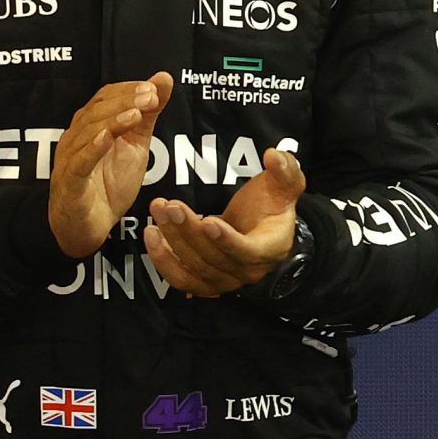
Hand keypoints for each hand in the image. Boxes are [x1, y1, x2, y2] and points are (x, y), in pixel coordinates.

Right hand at [46, 72, 170, 259]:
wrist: (92, 226)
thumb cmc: (109, 183)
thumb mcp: (136, 144)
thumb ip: (149, 112)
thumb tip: (164, 77)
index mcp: (91, 125)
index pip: (105, 97)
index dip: (128, 90)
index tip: (153, 88)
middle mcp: (77, 138)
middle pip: (97, 111)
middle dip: (124, 101)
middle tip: (149, 97)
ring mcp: (70, 160)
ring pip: (87, 133)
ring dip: (112, 121)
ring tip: (136, 114)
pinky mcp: (70, 184)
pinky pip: (78, 164)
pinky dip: (92, 149)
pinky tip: (107, 138)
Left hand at [143, 149, 306, 297]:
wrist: (261, 228)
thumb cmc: (272, 204)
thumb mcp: (284, 183)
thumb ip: (285, 168)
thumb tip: (273, 154)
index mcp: (270, 248)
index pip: (248, 251)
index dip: (227, 240)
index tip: (208, 221)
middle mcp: (248, 271)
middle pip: (214, 257)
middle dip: (188, 231)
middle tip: (170, 206)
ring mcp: (226, 281)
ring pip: (194, 267)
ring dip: (172, 241)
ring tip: (158, 213)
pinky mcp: (205, 284)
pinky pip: (181, 279)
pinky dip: (164, 261)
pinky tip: (152, 236)